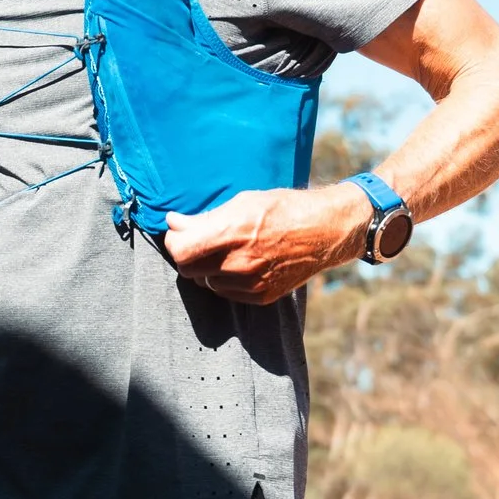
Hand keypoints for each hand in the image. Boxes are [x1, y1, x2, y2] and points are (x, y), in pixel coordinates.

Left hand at [161, 185, 368, 305]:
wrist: (325, 231)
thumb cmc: (283, 209)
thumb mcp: (242, 202)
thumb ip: (205, 218)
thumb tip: (173, 222)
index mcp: (232, 233)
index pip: (180, 251)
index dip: (174, 241)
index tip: (179, 232)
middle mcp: (239, 263)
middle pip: (188, 270)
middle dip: (187, 255)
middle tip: (198, 241)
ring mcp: (251, 283)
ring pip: (206, 282)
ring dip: (206, 268)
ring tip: (223, 251)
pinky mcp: (261, 296)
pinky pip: (226, 292)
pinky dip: (225, 280)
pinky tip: (238, 264)